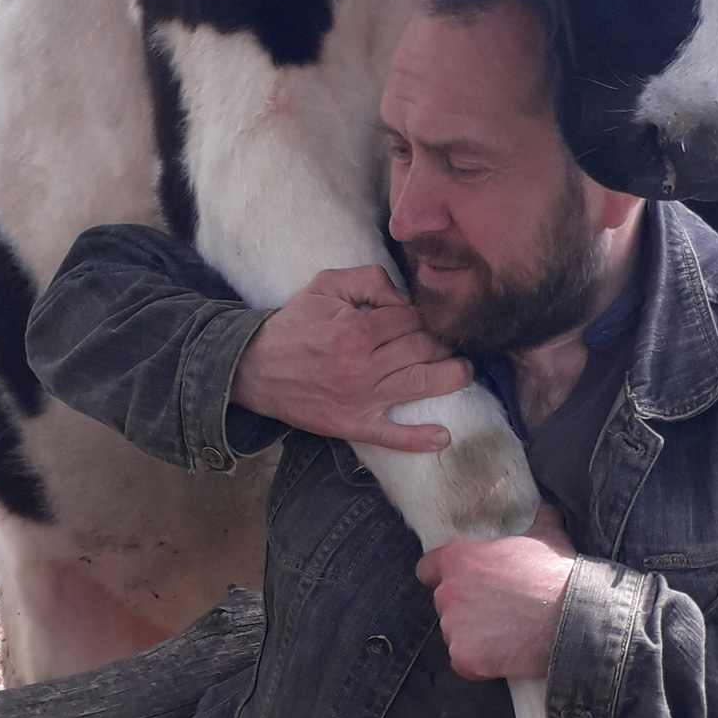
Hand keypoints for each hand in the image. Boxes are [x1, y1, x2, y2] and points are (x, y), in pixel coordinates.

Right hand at [233, 266, 469, 452]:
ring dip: (450, 378)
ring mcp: (361, 399)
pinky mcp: (353, 425)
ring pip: (419, 385)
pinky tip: (442, 437)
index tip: (422, 317)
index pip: (410, 319)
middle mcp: (364, 366)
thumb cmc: (293, 325)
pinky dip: (418, 439)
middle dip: (442, 342)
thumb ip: (368, 279)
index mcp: (357, 330)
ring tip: (463, 371)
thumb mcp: (325, 286)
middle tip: (449, 339)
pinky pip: (391, 435)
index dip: (421, 314)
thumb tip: (402, 296)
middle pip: (423, 349)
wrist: (254, 368)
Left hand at [417, 505, 577, 679]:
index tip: (460, 583)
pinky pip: (462, 662)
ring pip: (453, 633)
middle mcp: (448, 593)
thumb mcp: (547, 534)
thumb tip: (543, 506)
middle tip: (496, 610)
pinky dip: (478, 662)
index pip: (427, 569)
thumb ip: (534, 518)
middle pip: (444, 603)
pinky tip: (502, 654)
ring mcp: (453, 627)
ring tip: (505, 633)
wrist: (573, 619)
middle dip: (464, 607)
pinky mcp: (464, 657)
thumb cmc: (557, 575)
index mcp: (458, 559)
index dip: (442, 576)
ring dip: (472, 635)